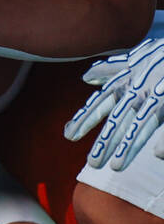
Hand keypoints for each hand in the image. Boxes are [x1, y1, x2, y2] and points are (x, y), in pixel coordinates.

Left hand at [64, 38, 163, 168]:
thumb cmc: (161, 57)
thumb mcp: (134, 60)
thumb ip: (110, 70)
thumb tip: (85, 77)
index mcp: (128, 82)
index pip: (102, 103)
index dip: (85, 118)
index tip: (69, 135)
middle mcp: (140, 89)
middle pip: (119, 118)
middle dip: (105, 140)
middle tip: (92, 163)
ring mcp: (158, 94)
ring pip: (142, 123)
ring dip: (129, 145)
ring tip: (116, 167)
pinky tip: (158, 155)